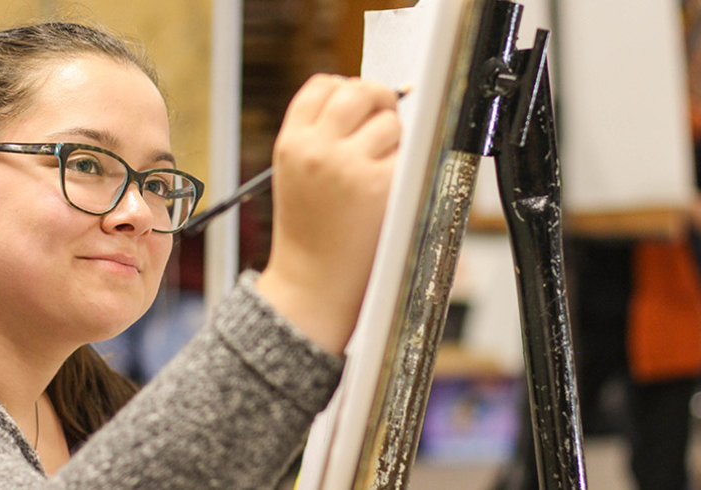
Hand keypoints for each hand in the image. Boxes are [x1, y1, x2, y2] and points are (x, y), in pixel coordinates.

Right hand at [257, 75, 400, 354]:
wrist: (313, 286)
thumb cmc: (311, 233)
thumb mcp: (295, 175)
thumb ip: (321, 136)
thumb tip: (372, 100)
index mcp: (291, 144)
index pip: (322, 86)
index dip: (346, 90)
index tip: (358, 107)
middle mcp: (318, 150)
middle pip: (360, 92)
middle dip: (378, 101)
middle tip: (385, 123)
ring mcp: (352, 167)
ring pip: (391, 123)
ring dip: (395, 142)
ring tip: (379, 176)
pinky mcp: (384, 186)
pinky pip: (410, 154)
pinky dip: (408, 167)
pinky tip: (391, 193)